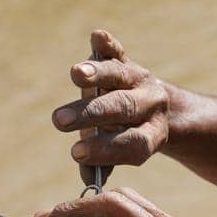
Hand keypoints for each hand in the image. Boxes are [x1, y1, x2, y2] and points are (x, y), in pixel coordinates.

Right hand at [51, 30, 170, 185]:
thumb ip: (101, 164)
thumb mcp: (120, 154)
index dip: (106, 149)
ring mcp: (140, 80)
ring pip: (120, 76)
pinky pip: (119, 53)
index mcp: (155, 134)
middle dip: (91, 114)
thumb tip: (87, 180)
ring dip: (97, 74)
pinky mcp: (127, 62)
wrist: (155, 110)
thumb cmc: (125, 137)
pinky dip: (108, 45)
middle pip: (123, 108)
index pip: (134, 144)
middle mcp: (151, 105)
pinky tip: (98, 37)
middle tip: (61, 121)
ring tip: (76, 74)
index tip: (77, 152)